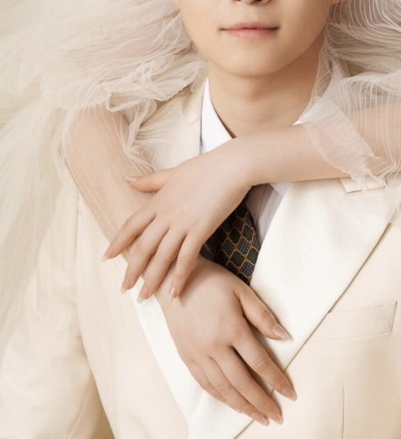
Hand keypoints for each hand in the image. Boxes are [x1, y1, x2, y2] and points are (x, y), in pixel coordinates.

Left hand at [104, 142, 252, 296]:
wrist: (232, 166)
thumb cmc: (206, 167)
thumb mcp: (173, 172)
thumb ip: (150, 180)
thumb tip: (127, 179)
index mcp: (159, 200)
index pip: (131, 225)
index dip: (118, 242)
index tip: (107, 258)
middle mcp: (166, 214)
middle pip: (143, 247)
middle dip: (132, 270)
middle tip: (124, 288)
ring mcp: (183, 223)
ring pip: (161, 257)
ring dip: (151, 280)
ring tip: (144, 297)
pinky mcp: (201, 230)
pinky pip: (187, 259)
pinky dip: (179, 277)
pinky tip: (175, 293)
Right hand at [158, 256, 295, 424]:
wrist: (174, 281)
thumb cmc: (212, 282)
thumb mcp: (241, 291)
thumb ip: (262, 316)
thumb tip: (284, 337)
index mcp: (231, 328)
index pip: (259, 362)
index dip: (277, 381)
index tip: (291, 394)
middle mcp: (214, 347)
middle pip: (242, 383)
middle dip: (261, 403)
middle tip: (277, 417)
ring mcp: (198, 355)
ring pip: (224, 389)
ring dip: (243, 406)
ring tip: (258, 416)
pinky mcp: (187, 358)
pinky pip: (206, 385)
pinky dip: (222, 398)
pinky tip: (233, 403)